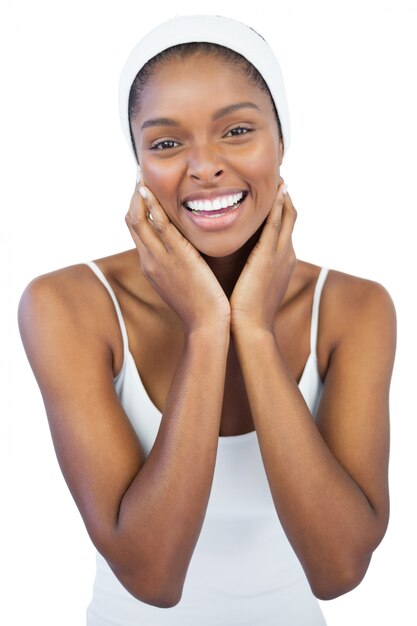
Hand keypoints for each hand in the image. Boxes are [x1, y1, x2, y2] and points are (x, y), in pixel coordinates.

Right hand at [125, 180, 230, 333]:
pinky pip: (158, 226)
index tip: (143, 192)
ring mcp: (159, 258)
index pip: (138, 232)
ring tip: (140, 174)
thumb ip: (180, 265)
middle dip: (133, 198)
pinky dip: (150, 206)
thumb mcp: (184, 283)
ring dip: (138, 195)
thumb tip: (186, 252)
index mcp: (152, 267)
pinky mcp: (174, 256)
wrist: (207, 324)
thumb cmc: (202, 306)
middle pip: (132, 223)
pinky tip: (149, 190)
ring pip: (138, 221)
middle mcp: (149, 261)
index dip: (138, 210)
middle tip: (139, 176)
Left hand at [229, 180, 296, 333]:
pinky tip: (276, 190)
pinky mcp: (270, 256)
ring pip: (287, 215)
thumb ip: (250, 268)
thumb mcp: (252, 284)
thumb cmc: (246, 312)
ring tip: (279, 174)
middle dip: (285, 195)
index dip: (281, 207)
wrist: (250, 329)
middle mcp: (286, 253)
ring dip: (283, 194)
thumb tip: (239, 259)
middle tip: (278, 173)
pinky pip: (276, 224)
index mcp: (281, 260)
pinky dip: (278, 206)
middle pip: (290, 216)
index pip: (283, 226)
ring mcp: (281, 254)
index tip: (273, 190)